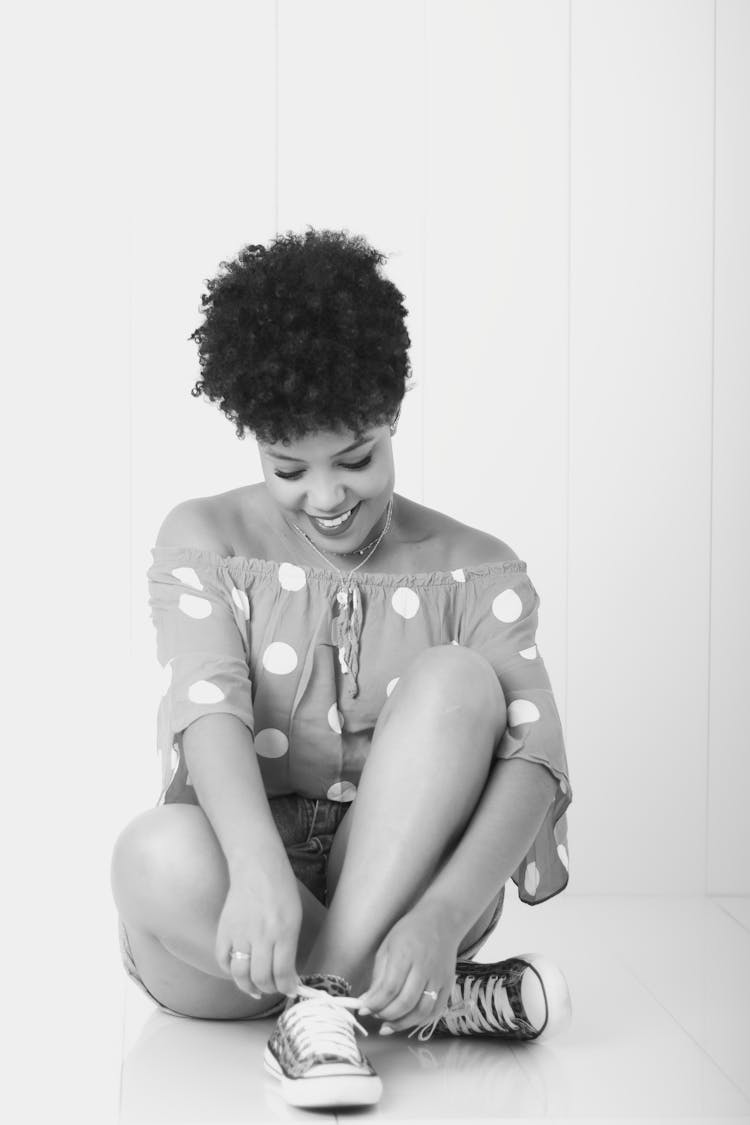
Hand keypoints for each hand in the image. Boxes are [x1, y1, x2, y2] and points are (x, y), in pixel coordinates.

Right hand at [215, 853, 302, 999]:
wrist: (257, 866)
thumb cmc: (281, 889)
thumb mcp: (295, 916)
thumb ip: (290, 945)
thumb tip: (287, 973)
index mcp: (284, 931)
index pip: (283, 972)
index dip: (288, 987)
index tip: (291, 990)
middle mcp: (261, 935)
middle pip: (262, 977)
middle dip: (270, 989)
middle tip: (275, 988)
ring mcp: (240, 933)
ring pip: (241, 974)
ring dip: (249, 987)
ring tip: (257, 989)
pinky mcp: (224, 929)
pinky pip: (224, 960)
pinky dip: (230, 972)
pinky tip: (240, 972)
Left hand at [358, 900, 462, 1032]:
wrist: (441, 922)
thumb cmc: (410, 932)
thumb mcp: (387, 946)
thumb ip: (378, 976)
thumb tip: (367, 1001)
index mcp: (406, 954)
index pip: (390, 988)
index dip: (375, 1004)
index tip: (363, 1009)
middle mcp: (424, 968)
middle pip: (405, 1002)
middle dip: (386, 1015)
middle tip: (375, 1016)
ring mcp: (438, 978)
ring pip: (422, 1011)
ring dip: (403, 1023)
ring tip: (388, 1025)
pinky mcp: (448, 985)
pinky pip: (435, 1011)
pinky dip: (420, 1021)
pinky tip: (407, 1021)